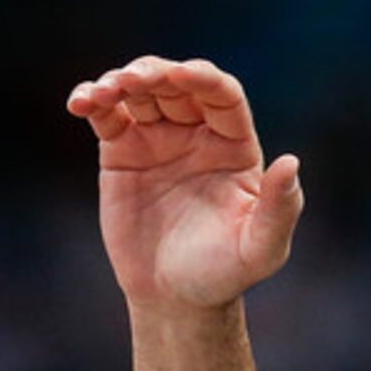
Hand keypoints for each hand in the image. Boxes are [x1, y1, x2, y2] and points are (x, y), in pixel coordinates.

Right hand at [67, 55, 304, 310]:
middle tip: (130, 80)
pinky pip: (107, 115)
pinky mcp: (121, 151)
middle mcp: (197, 132)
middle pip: (176, 84)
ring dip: (118, 81)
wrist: (175, 297)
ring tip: (100, 93)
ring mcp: (157, 138)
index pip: (222, 95)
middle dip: (154, 74)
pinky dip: (91, 101)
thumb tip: (291, 163)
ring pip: (138, 91)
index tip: (180, 75)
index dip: (203, 79)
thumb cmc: (224, 273)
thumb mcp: (260, 248)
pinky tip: (80, 102)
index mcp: (234, 145)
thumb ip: (281, 209)